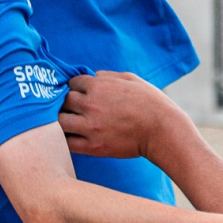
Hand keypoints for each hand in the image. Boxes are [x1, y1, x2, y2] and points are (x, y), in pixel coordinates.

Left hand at [59, 70, 181, 160]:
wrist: (162, 130)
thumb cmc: (150, 102)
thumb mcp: (130, 78)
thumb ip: (107, 76)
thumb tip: (91, 76)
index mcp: (99, 86)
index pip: (72, 82)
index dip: (76, 86)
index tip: (81, 92)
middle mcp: (90, 105)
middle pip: (63, 100)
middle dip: (67, 102)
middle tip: (75, 107)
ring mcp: (90, 127)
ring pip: (59, 121)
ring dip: (63, 119)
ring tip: (71, 122)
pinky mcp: (93, 146)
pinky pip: (67, 143)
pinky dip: (64, 139)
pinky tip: (72, 136)